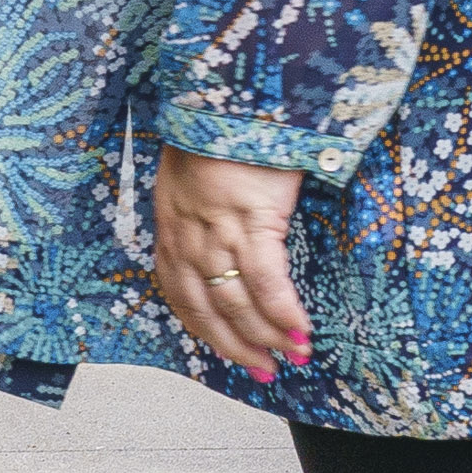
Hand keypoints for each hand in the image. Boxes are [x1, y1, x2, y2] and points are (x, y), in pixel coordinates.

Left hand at [148, 148, 312, 375]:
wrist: (228, 103)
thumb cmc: (213, 134)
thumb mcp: (187, 179)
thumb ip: (195, 215)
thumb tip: (219, 243)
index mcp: (171, 230)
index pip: (181, 297)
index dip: (207, 331)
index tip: (228, 350)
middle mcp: (189, 239)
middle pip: (211, 310)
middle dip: (238, 346)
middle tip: (264, 369)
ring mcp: (220, 233)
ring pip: (239, 302)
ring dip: (268, 336)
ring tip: (293, 354)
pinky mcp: (253, 222)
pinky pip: (268, 281)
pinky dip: (284, 311)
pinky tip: (300, 329)